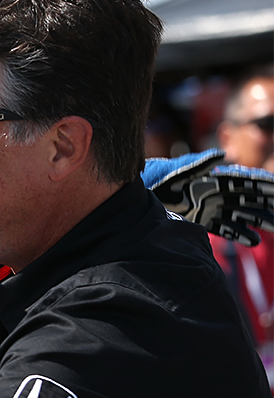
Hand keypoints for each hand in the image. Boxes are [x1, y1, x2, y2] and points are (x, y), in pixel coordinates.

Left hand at [148, 149, 273, 245]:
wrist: (136, 198)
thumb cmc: (157, 179)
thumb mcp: (176, 171)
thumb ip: (198, 164)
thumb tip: (222, 156)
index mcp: (212, 178)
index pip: (244, 180)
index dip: (262, 183)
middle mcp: (215, 193)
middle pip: (247, 198)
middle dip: (267, 202)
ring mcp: (210, 208)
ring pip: (241, 214)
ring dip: (258, 220)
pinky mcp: (202, 220)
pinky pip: (225, 228)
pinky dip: (239, 233)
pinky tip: (253, 240)